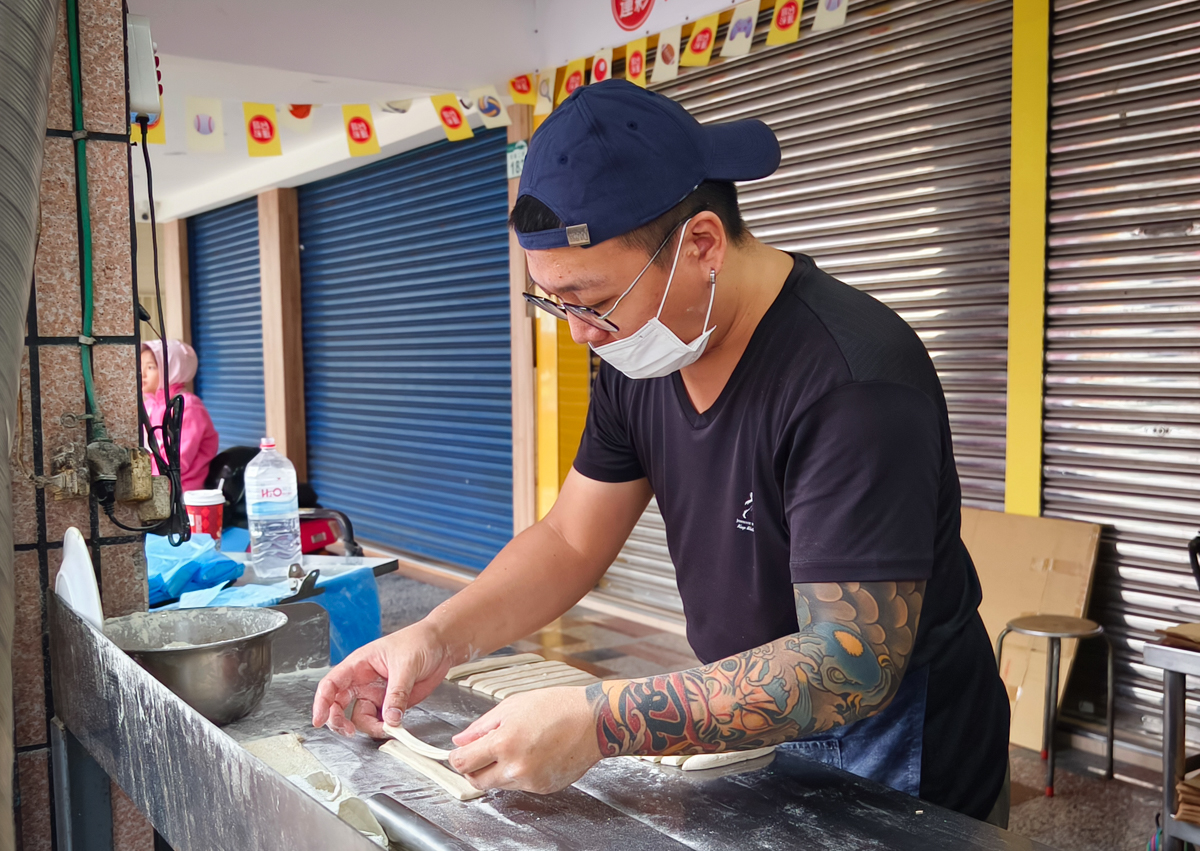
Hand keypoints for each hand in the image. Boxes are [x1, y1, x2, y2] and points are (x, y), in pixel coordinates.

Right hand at [311, 622, 451, 737]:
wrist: (442, 645)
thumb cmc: (419, 641)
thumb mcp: (405, 664)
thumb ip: (397, 693)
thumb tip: (390, 718)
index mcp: (359, 664)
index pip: (331, 684)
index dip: (322, 702)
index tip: (319, 719)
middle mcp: (364, 681)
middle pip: (339, 705)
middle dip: (339, 721)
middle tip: (348, 731)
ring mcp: (376, 694)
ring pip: (360, 717)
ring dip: (369, 727)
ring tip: (386, 727)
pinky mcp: (391, 704)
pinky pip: (381, 721)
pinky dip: (385, 728)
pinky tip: (394, 727)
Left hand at [449, 686, 602, 793]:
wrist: (594, 721)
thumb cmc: (558, 707)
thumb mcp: (512, 706)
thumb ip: (481, 726)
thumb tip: (461, 740)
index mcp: (505, 743)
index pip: (463, 762)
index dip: (455, 757)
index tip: (457, 753)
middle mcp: (516, 766)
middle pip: (476, 781)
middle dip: (473, 768)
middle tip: (479, 753)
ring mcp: (530, 781)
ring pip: (497, 784)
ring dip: (496, 770)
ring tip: (514, 747)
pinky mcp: (543, 789)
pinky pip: (519, 785)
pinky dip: (518, 773)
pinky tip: (531, 754)